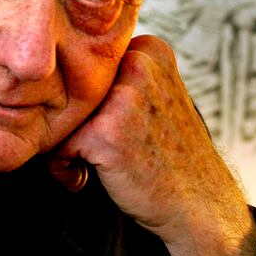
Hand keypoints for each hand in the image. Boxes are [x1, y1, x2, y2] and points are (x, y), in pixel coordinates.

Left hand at [48, 34, 255, 255]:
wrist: (200, 205)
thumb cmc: (169, 155)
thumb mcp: (157, 95)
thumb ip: (120, 75)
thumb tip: (58, 68)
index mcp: (151, 50)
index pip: (86, 63)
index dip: (87, 99)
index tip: (103, 126)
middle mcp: (139, 63)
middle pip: (69, 87)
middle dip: (73, 120)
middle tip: (92, 150)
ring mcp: (124, 96)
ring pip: (60, 114)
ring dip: (65, 144)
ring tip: (88, 165)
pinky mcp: (105, 131)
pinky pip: (56, 145)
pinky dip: (63, 168)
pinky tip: (85, 180)